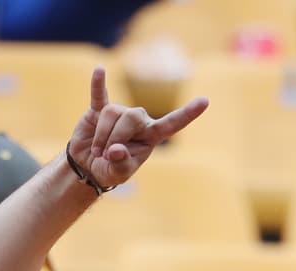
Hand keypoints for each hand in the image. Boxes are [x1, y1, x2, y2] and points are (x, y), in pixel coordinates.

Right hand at [67, 67, 208, 188]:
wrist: (89, 165)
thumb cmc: (111, 170)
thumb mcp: (118, 174)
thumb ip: (121, 164)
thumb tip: (116, 149)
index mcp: (152, 137)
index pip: (173, 123)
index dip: (188, 114)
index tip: (206, 101)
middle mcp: (139, 121)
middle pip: (132, 116)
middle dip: (117, 136)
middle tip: (106, 155)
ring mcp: (119, 113)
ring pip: (111, 114)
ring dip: (102, 135)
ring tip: (98, 151)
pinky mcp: (98, 110)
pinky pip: (99, 95)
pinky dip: (98, 84)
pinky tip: (100, 70)